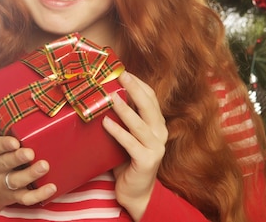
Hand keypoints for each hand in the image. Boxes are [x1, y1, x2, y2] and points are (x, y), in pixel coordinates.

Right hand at [0, 98, 55, 218]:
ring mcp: (3, 184)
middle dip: (17, 158)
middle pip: (4, 164)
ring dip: (31, 175)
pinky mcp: (14, 196)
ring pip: (16, 182)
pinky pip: (26, 198)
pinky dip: (39, 195)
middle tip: (30, 153)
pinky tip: (52, 187)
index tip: (13, 141)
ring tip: (45, 165)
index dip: (1, 145)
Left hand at [102, 71, 167, 220]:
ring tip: (112, 97)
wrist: (136, 193)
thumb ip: (125, 119)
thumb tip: (107, 96)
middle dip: (135, 89)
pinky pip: (130, 143)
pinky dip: (117, 132)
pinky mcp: (146, 161)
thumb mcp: (128, 136)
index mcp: (157, 124)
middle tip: (122, 76)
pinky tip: (106, 123)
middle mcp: (160, 133)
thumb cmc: (128, 161)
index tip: (124, 72)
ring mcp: (155, 147)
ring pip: (139, 124)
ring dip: (125, 109)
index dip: (139, 84)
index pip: (151, 98)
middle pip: (149, 106)